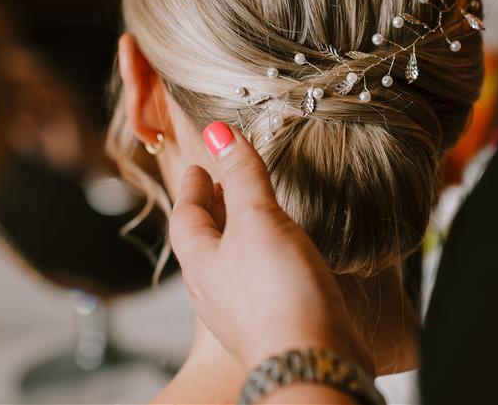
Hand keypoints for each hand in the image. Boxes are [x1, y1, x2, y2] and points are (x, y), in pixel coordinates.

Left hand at [167, 121, 374, 375]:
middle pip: (204, 242)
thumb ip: (240, 176)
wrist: (312, 363)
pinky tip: (287, 257)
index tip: (197, 167)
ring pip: (230, 264)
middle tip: (219, 186)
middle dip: (212, 210)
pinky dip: (264, 259)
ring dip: (238, 235)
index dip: (191, 188)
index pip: (185, 217)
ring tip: (253, 215)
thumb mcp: (258, 220)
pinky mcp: (272, 326)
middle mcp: (214, 290)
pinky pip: (258, 284)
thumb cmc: (278, 295)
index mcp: (201, 263)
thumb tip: (218, 132)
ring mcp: (242, 312)